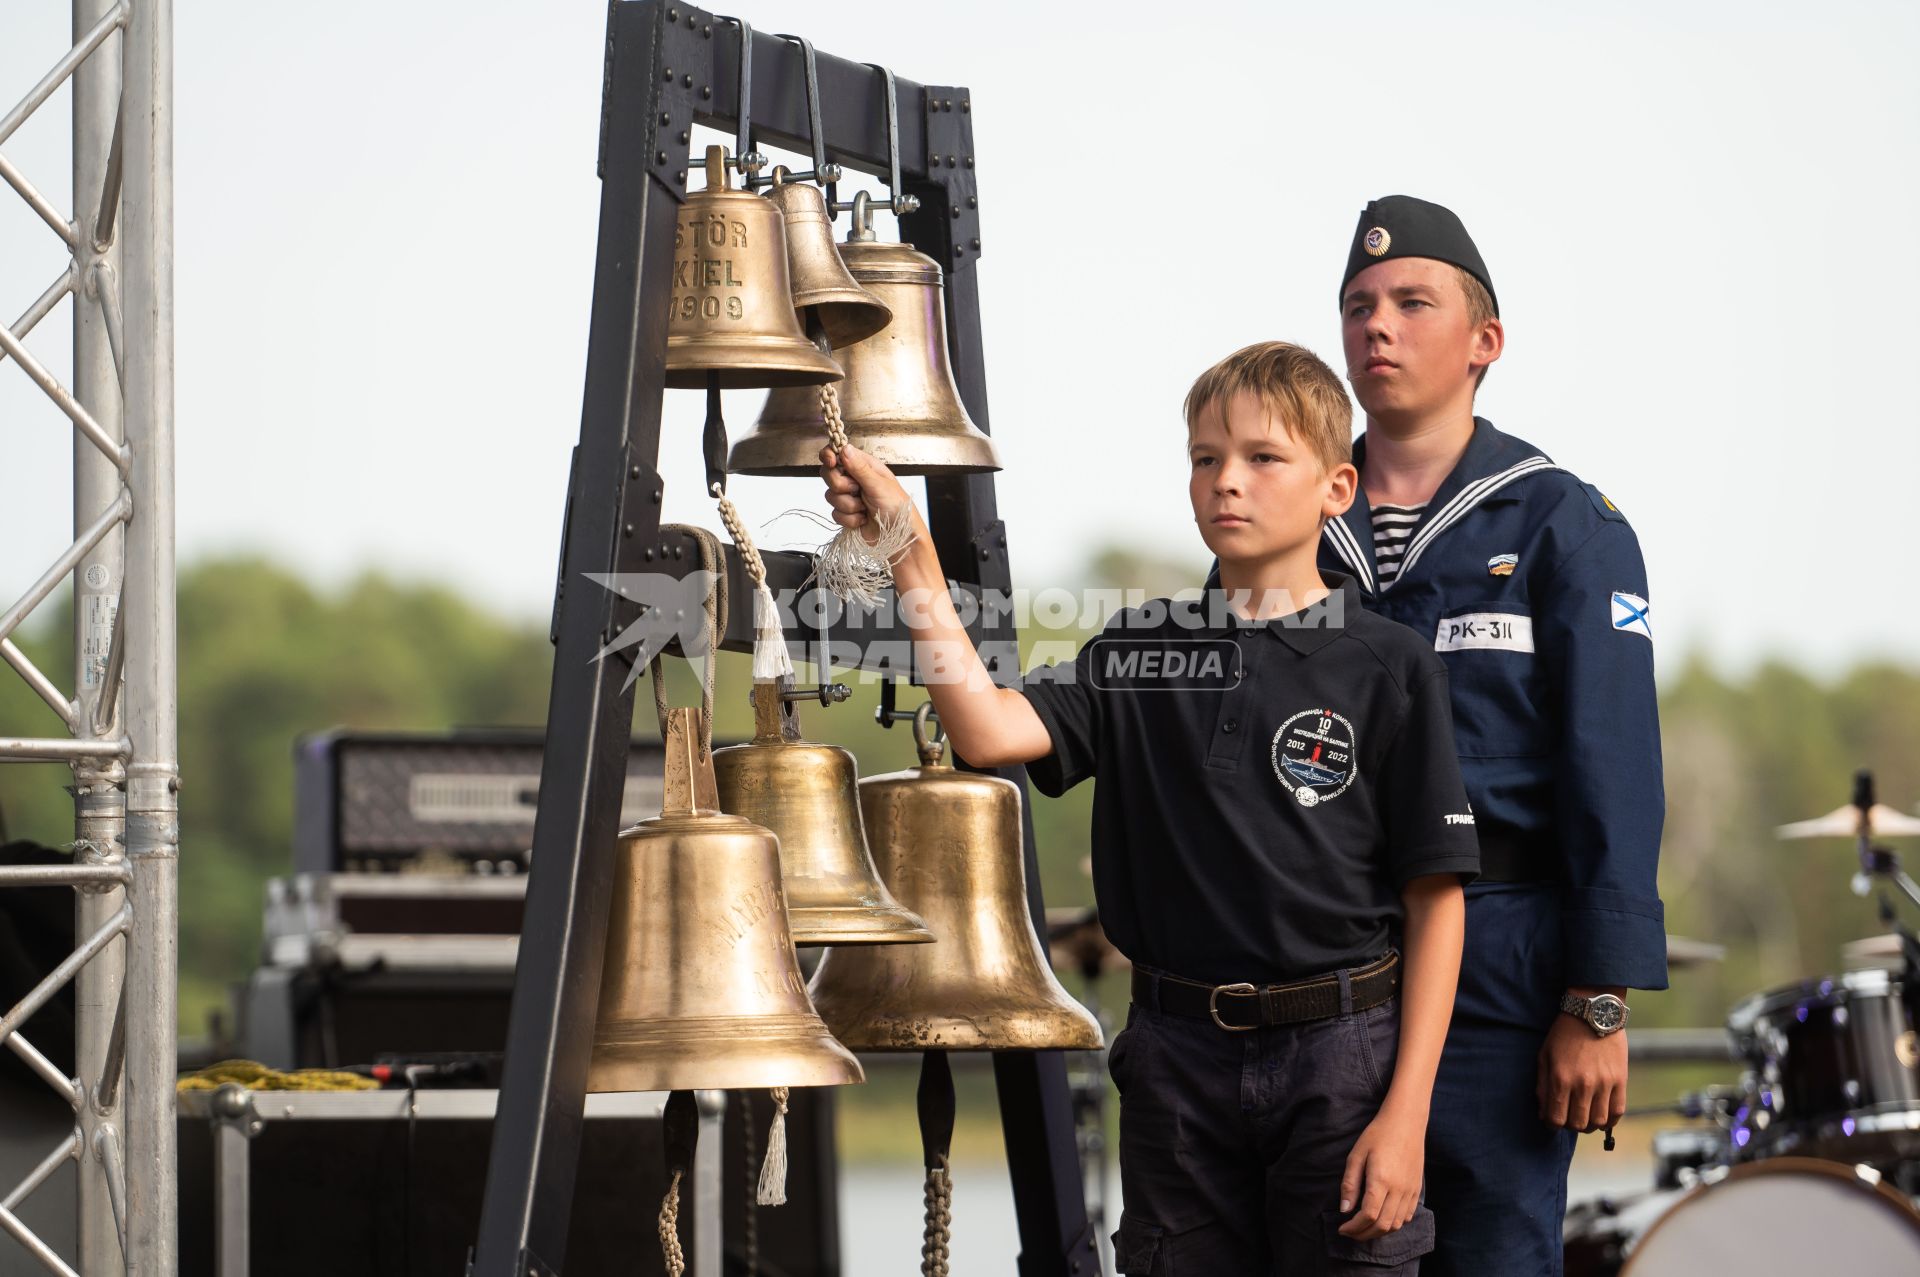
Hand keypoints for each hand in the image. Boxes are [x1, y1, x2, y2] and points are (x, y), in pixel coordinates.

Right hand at [820, 443, 912, 544]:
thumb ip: (859, 468)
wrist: (898, 536)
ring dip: (849, 505)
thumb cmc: (897, 506)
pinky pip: (835, 514)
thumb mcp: (879, 484)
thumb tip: (845, 449)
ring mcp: (849, 496)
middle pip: (828, 475)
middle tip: (857, 490)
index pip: (838, 453)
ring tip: (865, 508)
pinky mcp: (846, 514)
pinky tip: (863, 519)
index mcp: (863, 466)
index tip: (831, 462)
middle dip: (841, 486)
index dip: (829, 455)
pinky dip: (850, 519)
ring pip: (830, 496)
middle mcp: (854, 479)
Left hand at [1337, 1102, 1426, 1239]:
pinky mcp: (1417, 1190)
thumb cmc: (1377, 1135)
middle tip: (1350, 1233)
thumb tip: (1344, 1210)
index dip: (1354, 1227)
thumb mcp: (1356, 1155)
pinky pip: (1407, 1216)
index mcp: (1381, 1180)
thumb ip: (1350, 1184)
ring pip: (1396, 1224)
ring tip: (1364, 1229)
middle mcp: (1398, 1189)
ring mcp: (1410, 1191)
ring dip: (1378, 1232)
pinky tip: (1382, 1219)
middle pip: (1382, 1225)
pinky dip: (1393, 1224)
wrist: (1406, 1123)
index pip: (1368, 1215)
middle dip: (1364, 1234)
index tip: (1342, 1229)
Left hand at [1536, 997, 1627, 1132]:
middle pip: (1577, 1124)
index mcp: (1560, 1078)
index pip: (1556, 1118)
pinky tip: (1602, 1116)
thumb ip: (1542, 1086)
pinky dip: (1610, 1120)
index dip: (1552, 1124)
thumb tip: (1544, 1113)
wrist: (1593, 1013)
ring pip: (1598, 1122)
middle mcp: (1583, 1084)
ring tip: (1585, 1117)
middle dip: (1570, 1125)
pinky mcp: (1621, 1080)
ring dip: (1590, 1125)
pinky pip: (1618, 1111)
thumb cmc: (1563, 1034)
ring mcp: (1604, 1083)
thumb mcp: (1544, 1056)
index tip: (1552, 1120)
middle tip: (1568, 1117)